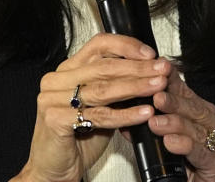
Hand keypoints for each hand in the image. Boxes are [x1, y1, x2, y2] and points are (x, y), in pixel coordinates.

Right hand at [12, 33, 170, 181]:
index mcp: (67, 71)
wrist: (53, 168)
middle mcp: (57, 80)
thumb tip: (148, 75)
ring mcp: (53, 99)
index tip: (150, 54)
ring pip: (103, 90)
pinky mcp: (56, 119)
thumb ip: (114, 89)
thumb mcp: (97, 107)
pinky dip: (125, 115)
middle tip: (162, 70)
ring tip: (158, 87)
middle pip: (103, 67)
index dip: (125, 46)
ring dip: (136, 87)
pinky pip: (99, 115)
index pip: (98, 46)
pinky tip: (144, 113)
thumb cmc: (75, 138)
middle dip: (138, 68)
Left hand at [146, 65, 214, 181]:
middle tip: (156, 96)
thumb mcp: (167, 139)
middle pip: (194, 108)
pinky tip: (171, 142)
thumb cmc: (186, 165)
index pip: (187, 92)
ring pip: (196, 130)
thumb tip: (129, 114)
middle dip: (173, 102)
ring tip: (155, 121)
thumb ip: (153, 124)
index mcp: (204, 113)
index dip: (172, 82)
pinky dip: (184, 146)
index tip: (157, 71)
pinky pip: (200, 153)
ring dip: (174, 123)